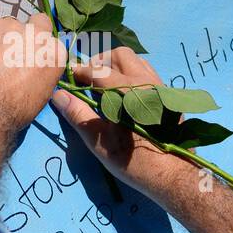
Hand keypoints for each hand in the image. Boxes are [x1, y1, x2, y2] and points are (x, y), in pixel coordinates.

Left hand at [0, 13, 65, 142]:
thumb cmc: (14, 110)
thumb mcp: (41, 94)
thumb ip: (40, 72)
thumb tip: (31, 69)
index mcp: (54, 52)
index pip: (50, 41)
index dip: (38, 50)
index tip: (28, 59)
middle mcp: (37, 34)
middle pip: (35, 23)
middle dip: (26, 34)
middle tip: (11, 51)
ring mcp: (11, 26)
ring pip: (7, 26)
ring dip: (2, 38)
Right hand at [50, 47, 192, 203]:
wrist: (173, 176)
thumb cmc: (134, 162)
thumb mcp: (100, 142)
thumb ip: (78, 115)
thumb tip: (59, 95)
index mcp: (129, 92)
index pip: (98, 70)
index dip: (79, 72)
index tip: (67, 77)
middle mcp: (147, 82)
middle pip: (120, 56)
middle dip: (100, 62)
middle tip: (87, 79)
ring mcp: (161, 87)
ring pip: (136, 62)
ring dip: (117, 67)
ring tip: (104, 85)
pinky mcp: (168, 96)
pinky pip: (147, 73)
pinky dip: (131, 75)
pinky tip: (124, 96)